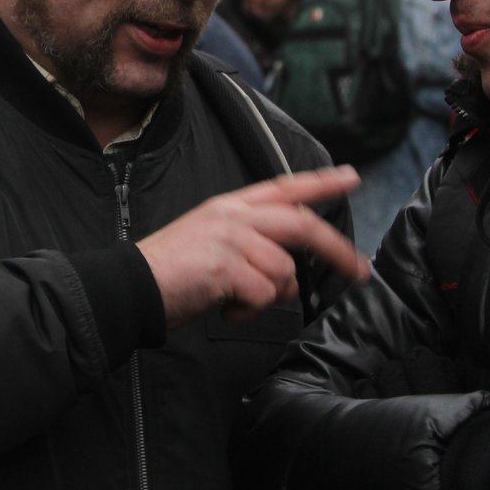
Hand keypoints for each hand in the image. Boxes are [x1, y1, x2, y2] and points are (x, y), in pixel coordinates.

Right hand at [136, 167, 366, 328]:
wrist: (131, 286)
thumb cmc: (172, 273)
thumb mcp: (215, 246)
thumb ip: (254, 249)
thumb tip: (289, 275)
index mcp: (230, 206)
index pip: (284, 187)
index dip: (320, 183)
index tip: (350, 177)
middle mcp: (233, 215)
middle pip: (300, 224)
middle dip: (336, 249)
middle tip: (358, 270)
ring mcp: (230, 237)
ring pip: (283, 271)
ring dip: (266, 297)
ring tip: (233, 299)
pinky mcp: (226, 264)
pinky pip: (263, 295)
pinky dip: (247, 311)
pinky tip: (223, 306)